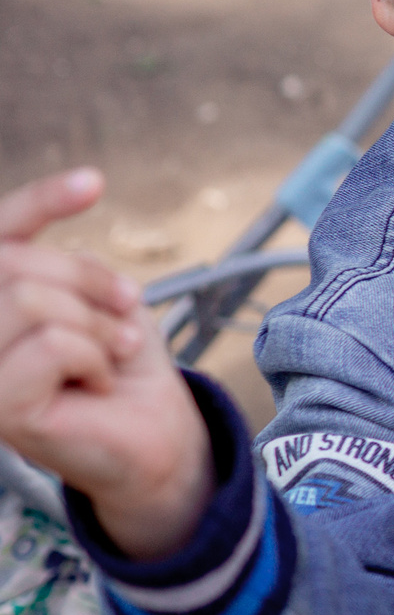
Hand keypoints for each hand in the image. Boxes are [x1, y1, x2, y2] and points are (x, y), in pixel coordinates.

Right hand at [0, 170, 209, 557]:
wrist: (157, 432)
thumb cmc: (122, 362)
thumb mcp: (96, 296)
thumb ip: (62, 260)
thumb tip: (82, 185)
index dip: (40, 201)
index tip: (93, 182)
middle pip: (15, 264)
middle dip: (89, 280)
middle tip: (125, 311)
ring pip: (31, 301)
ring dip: (96, 323)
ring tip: (110, 352)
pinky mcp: (0, 407)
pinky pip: (53, 345)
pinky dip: (96, 357)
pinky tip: (99, 382)